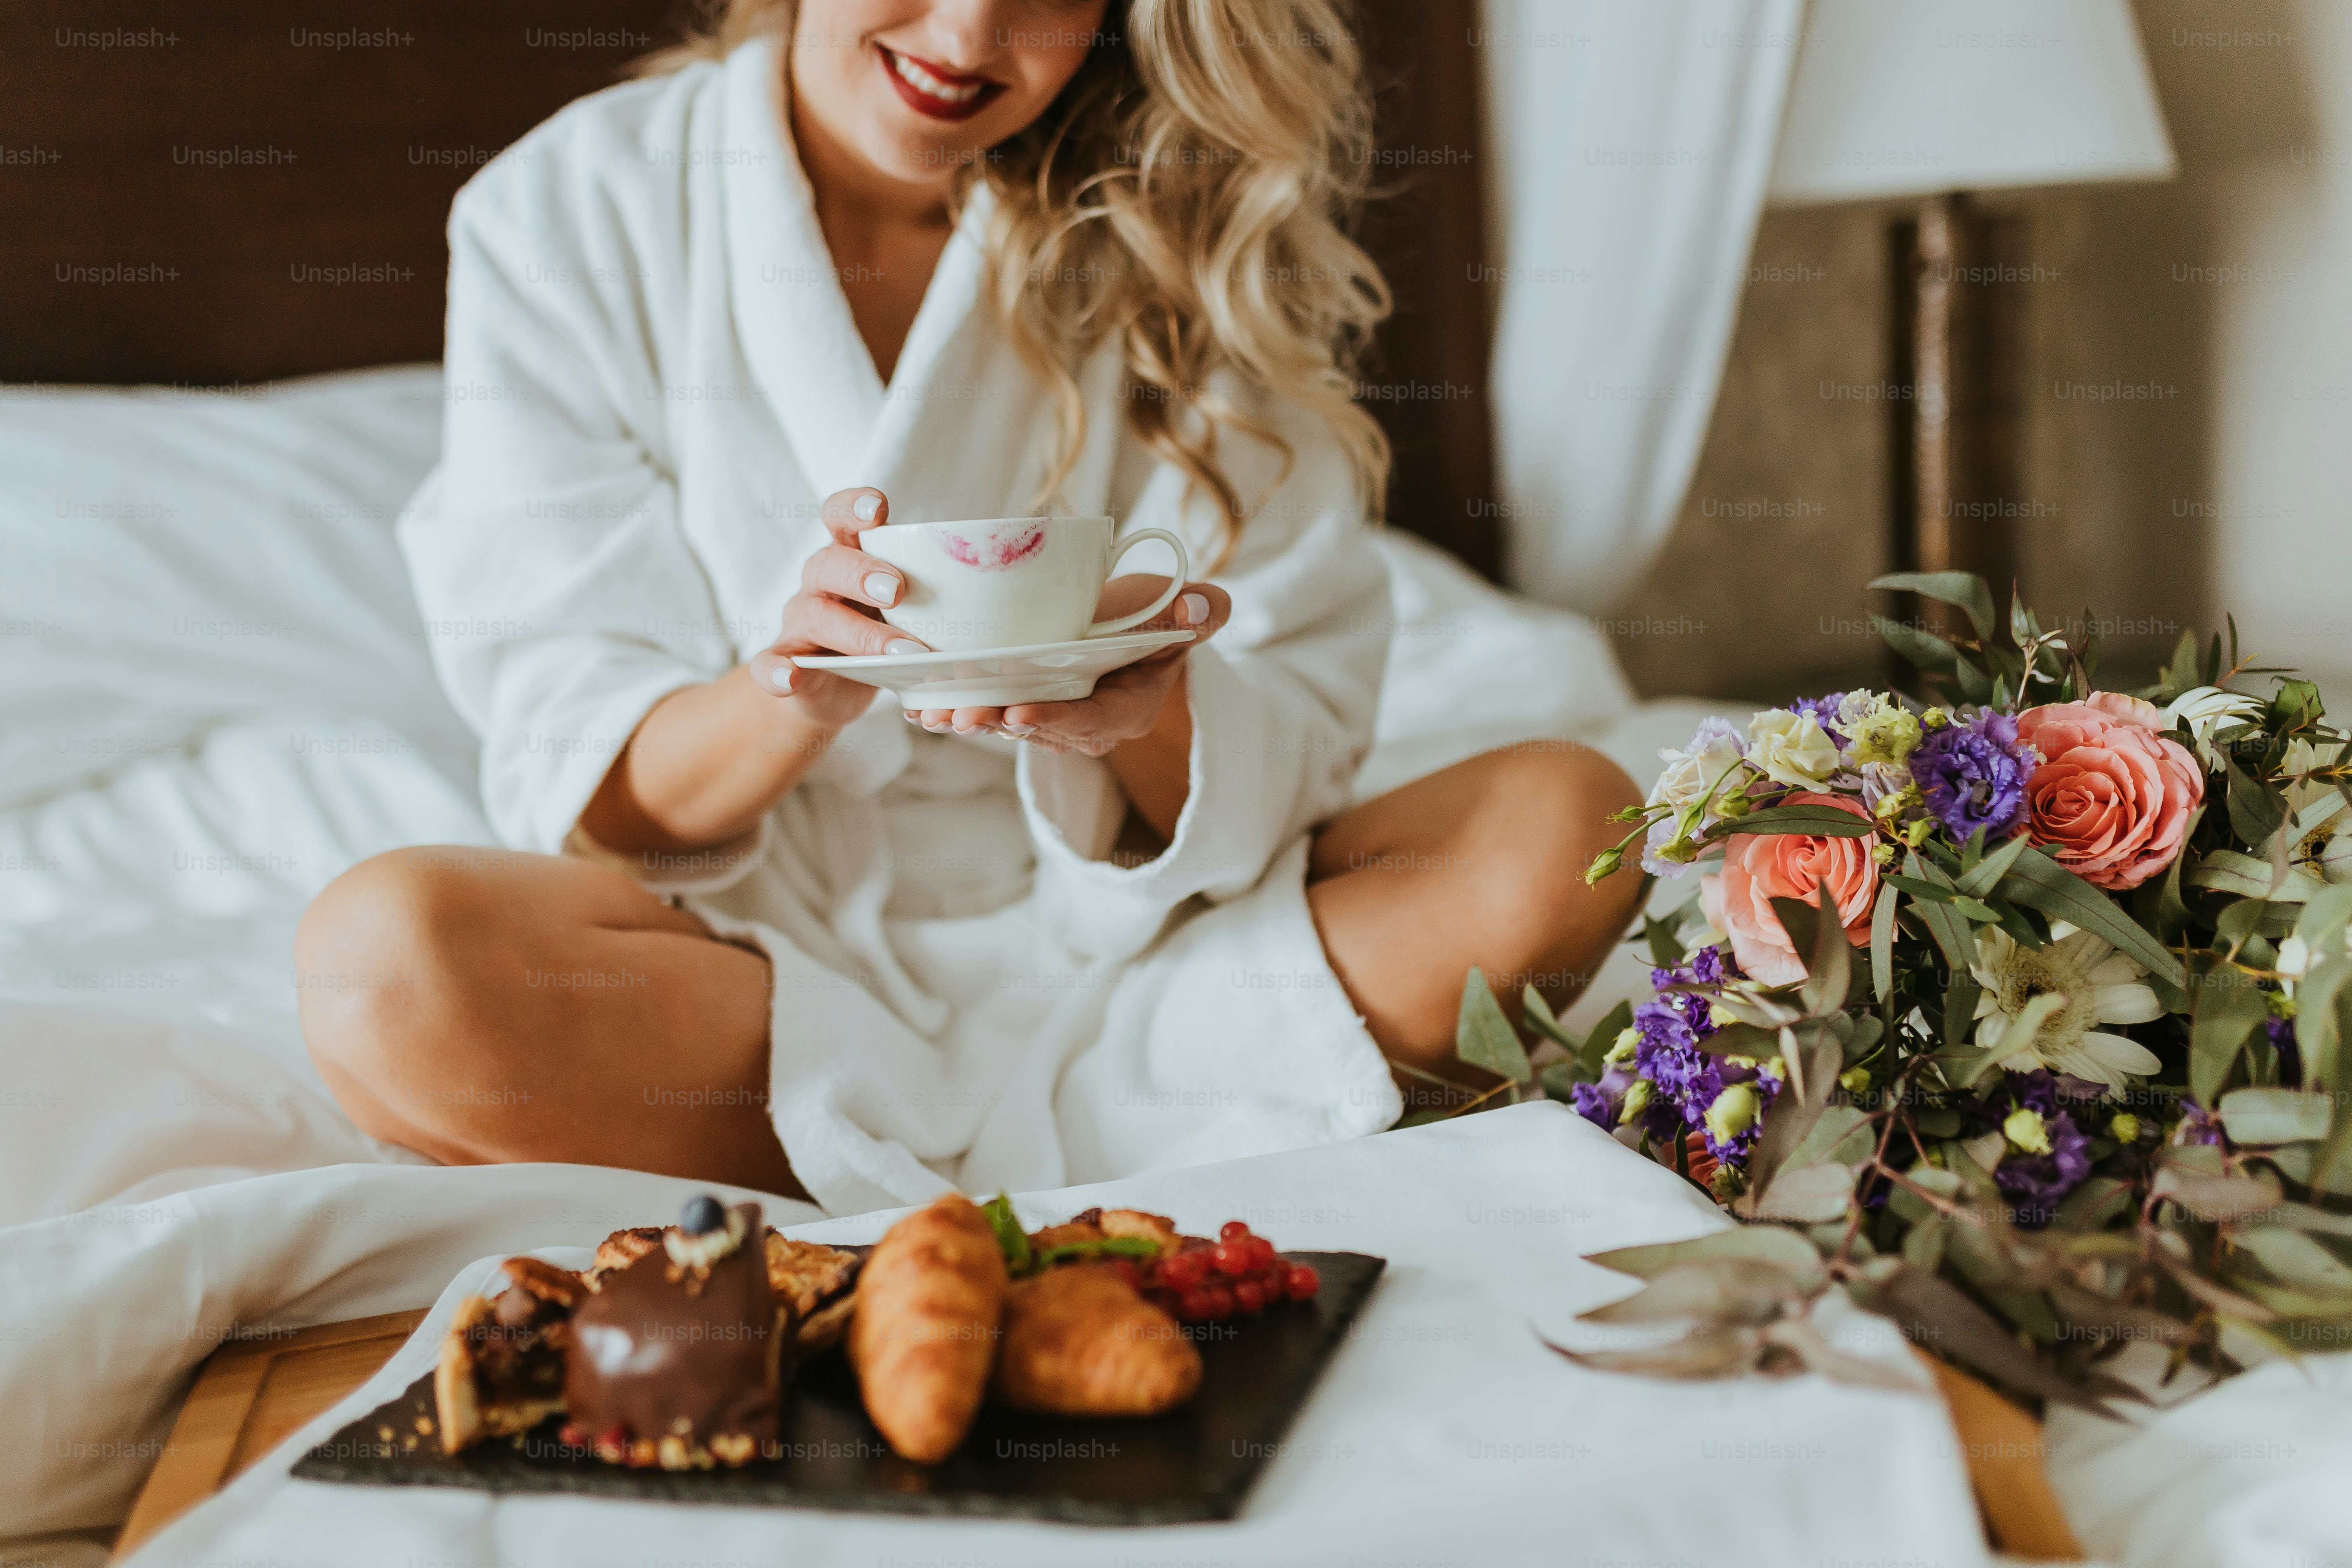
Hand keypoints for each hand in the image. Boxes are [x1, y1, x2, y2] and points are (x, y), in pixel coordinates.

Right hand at [748, 487, 926, 731]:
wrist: (830, 691)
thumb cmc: (880, 636)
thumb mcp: (908, 610)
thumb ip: (936, 594)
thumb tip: (1004, 591)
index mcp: (849, 559)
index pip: (840, 517)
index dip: (853, 507)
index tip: (878, 508)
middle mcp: (819, 584)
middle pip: (830, 564)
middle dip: (863, 573)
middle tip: (900, 591)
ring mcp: (799, 624)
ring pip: (813, 615)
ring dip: (856, 633)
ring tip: (898, 652)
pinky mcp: (785, 664)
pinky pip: (770, 664)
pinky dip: (778, 672)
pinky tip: (792, 680)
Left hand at [909, 576, 1231, 754]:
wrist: (1132, 625)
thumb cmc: (1159, 615)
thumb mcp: (1185, 608)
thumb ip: (1203, 609)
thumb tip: (1199, 608)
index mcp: (1128, 708)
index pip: (1093, 720)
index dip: (1058, 720)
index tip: (1020, 712)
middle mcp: (1087, 723)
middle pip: (1041, 729)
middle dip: (1000, 723)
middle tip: (963, 712)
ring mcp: (1052, 716)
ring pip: (1008, 724)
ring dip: (970, 719)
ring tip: (934, 710)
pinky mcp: (1023, 703)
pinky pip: (990, 711)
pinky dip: (957, 708)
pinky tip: (920, 704)